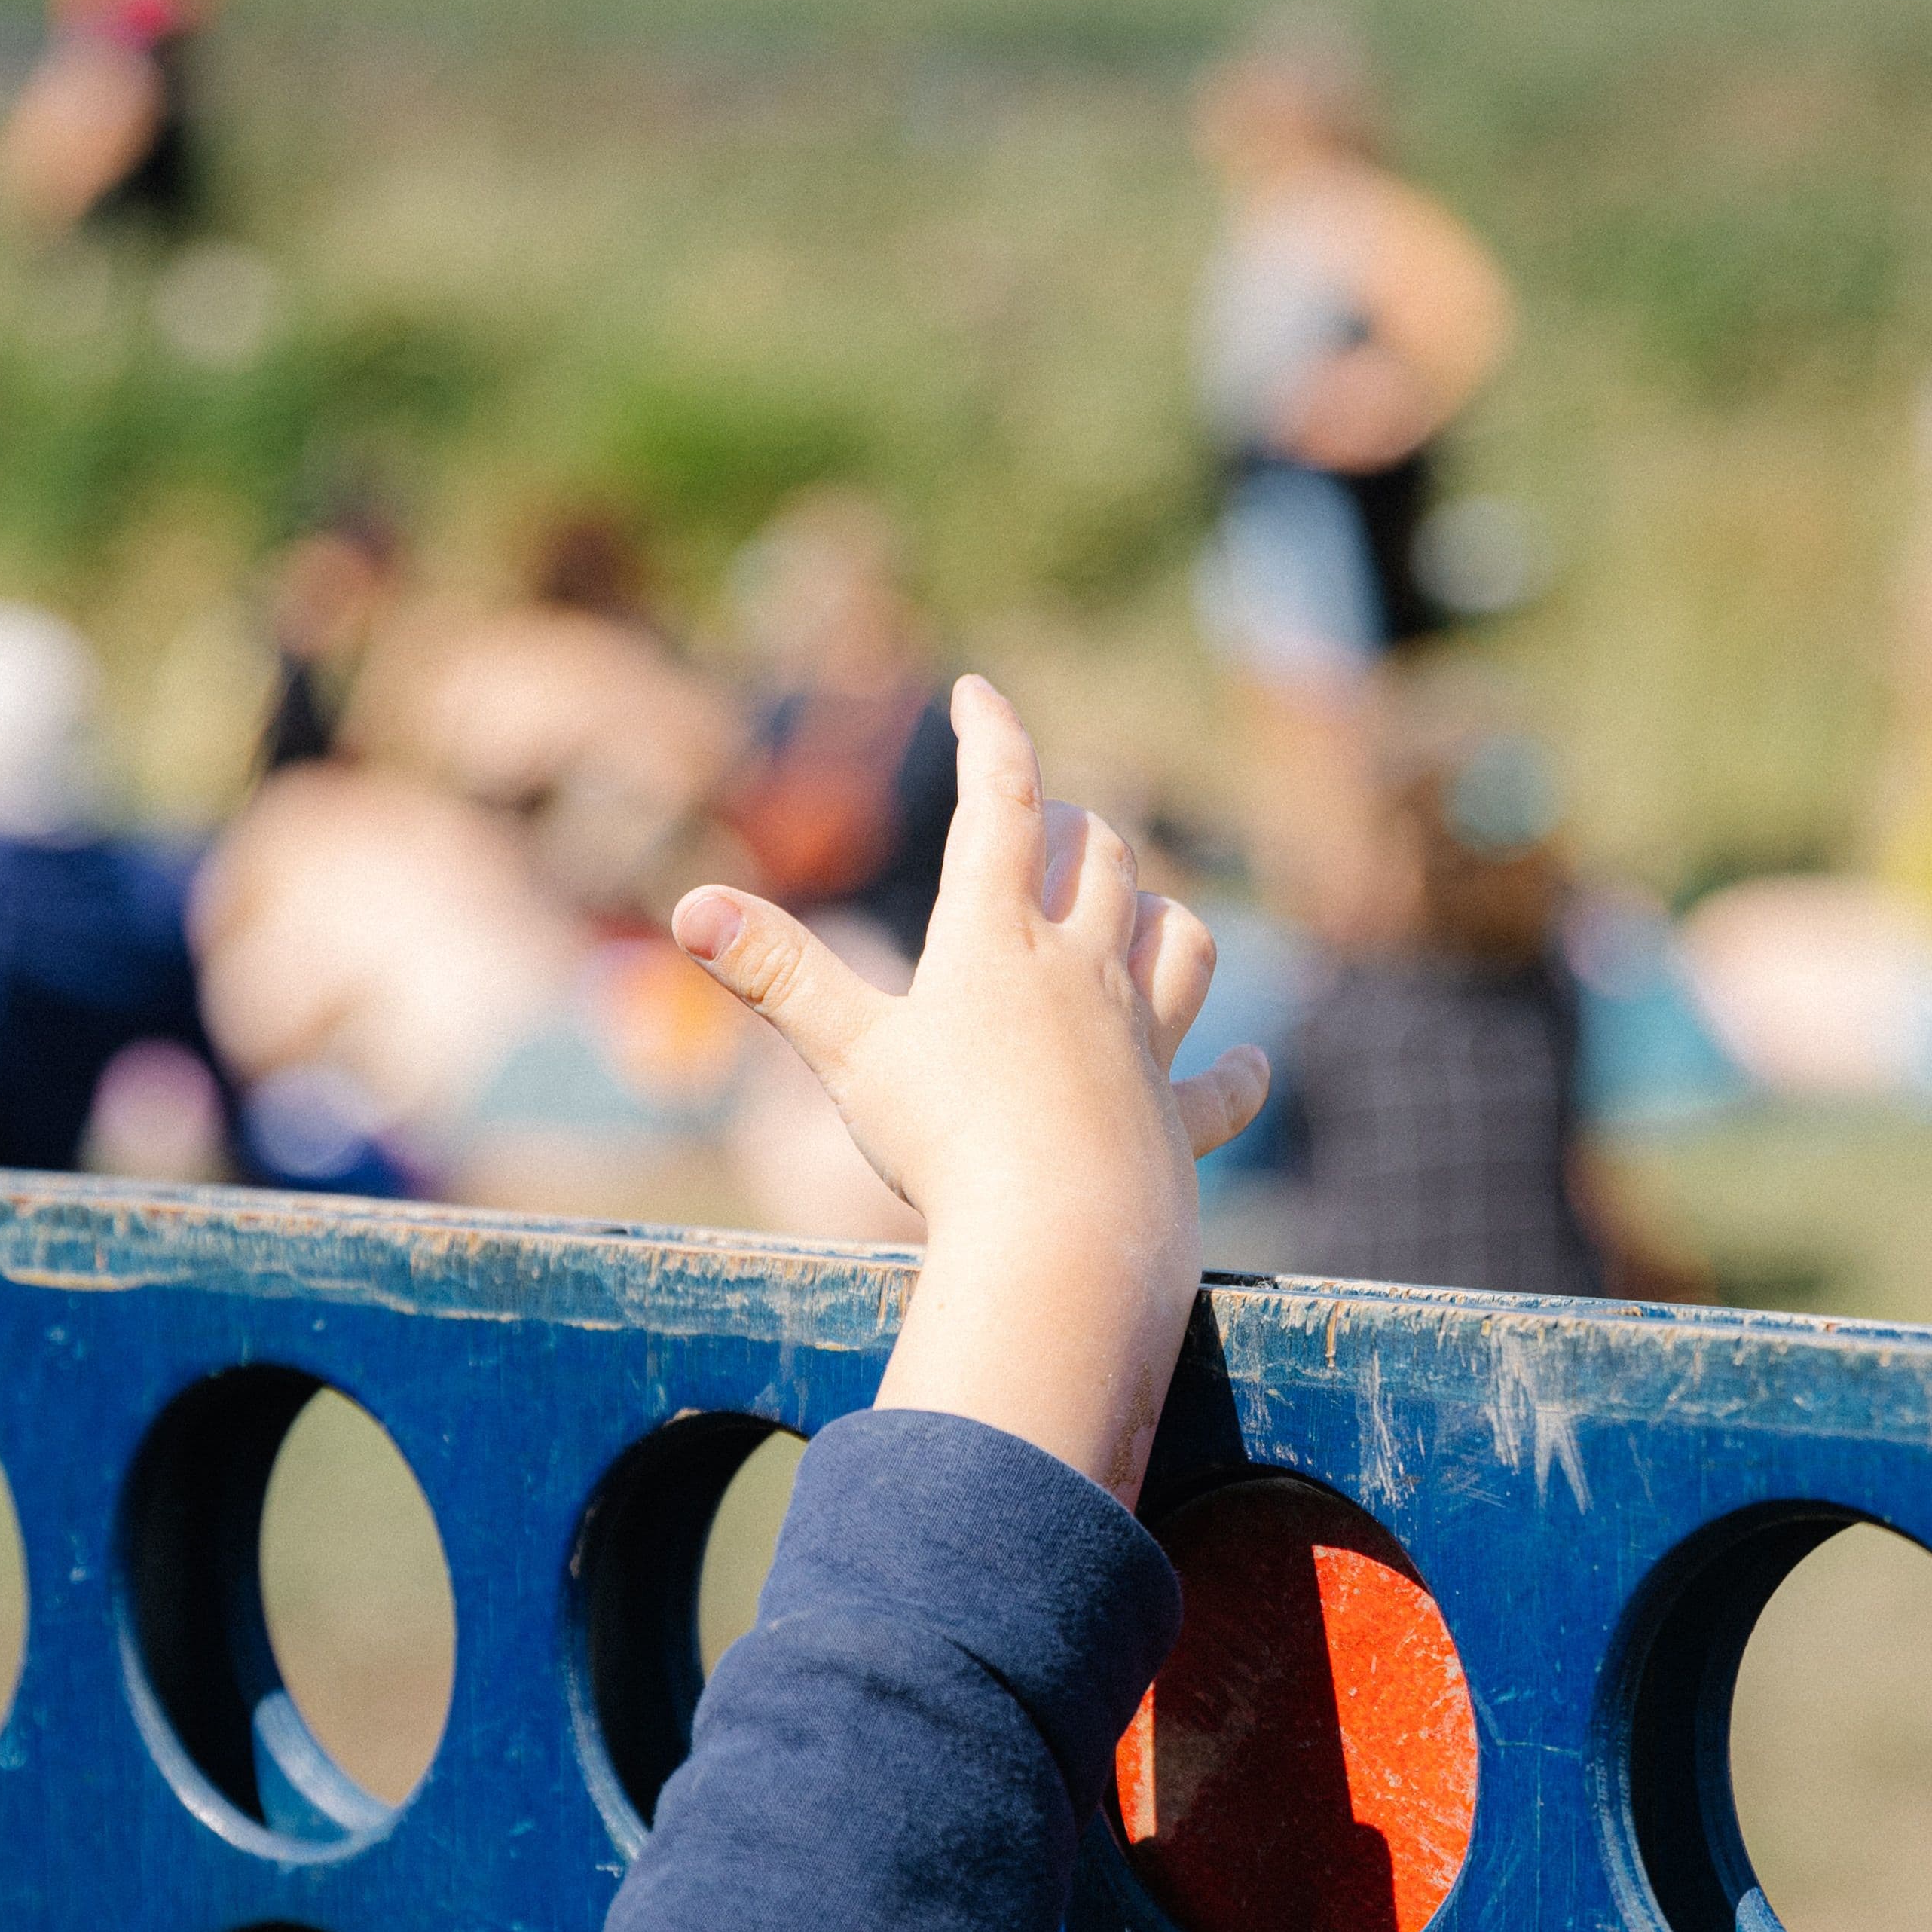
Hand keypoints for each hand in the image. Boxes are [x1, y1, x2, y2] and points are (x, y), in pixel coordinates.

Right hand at [672, 678, 1267, 1504]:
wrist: (1060, 1238)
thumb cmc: (948, 1145)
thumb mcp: (848, 1055)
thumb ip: (777, 975)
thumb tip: (688, 906)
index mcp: (995, 939)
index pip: (999, 801)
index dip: (989, 735)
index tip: (977, 693)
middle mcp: (1082, 972)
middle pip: (1099, 857)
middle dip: (1074, 824)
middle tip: (1049, 821)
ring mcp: (1140, 1043)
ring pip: (1176, 940)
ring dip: (1157, 915)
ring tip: (1137, 913)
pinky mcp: (1175, 1120)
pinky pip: (1220, 1086)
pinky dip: (1233, 1073)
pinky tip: (1243, 1063)